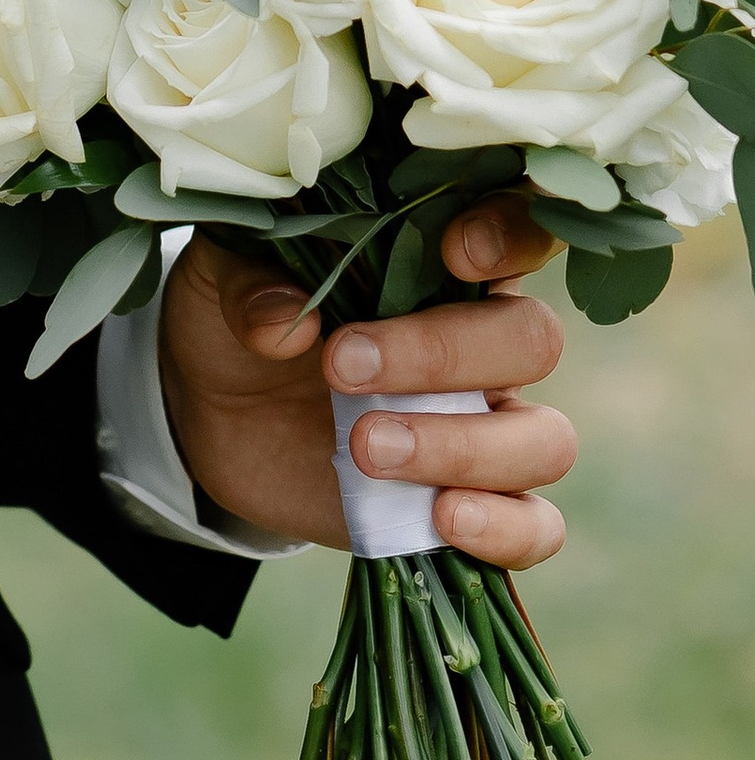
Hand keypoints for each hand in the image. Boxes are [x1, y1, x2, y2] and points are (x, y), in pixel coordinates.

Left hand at [160, 199, 576, 565]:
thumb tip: (285, 323)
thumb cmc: (239, 321)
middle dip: (442, 356)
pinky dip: (506, 529)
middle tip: (341, 369)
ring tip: (367, 449)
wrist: (214, 415)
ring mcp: (483, 427)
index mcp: (437, 266)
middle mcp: (480, 344)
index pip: (519, 230)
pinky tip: (442, 518)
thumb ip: (250, 286)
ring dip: (462, 447)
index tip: (454, 253)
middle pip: (531, 339)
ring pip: (544, 439)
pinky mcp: (468, 503)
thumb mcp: (220, 282)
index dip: (511, 236)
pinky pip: (535, 526)